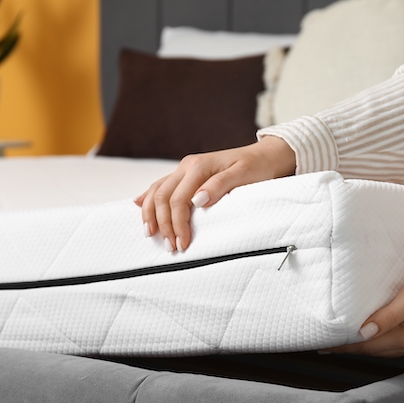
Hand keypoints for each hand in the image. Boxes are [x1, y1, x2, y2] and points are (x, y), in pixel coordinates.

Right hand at [135, 136, 295, 251]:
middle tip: (171, 246)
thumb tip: (198, 200)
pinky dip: (148, 197)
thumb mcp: (243, 175)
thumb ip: (220, 186)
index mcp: (198, 166)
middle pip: (162, 197)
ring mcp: (184, 169)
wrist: (265, 155)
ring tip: (151, 234)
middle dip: (162, 224)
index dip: (177, 224)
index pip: (178, 200)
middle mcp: (187, 166)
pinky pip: (161, 185)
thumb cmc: (256, 166)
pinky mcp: (186, 174)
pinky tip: (139, 204)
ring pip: (156, 190)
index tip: (183, 243)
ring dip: (151, 214)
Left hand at [324, 255, 403, 357]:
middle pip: (376, 350)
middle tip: (330, 346)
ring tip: (349, 341)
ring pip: (388, 348)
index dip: (345, 347)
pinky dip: (384, 341)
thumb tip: (363, 333)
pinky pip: (400, 344)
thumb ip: (387, 316)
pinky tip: (378, 335)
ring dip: (368, 346)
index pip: (367, 346)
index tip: (324, 348)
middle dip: (353, 348)